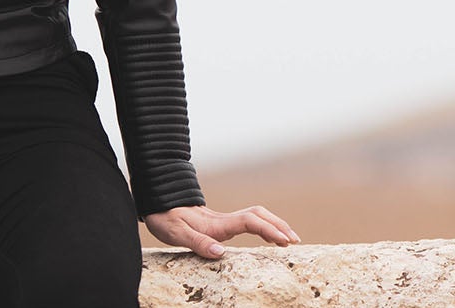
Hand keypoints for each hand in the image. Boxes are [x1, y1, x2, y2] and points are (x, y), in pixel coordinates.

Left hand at [144, 204, 299, 257]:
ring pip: (258, 216)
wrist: (158, 203)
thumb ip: (197, 242)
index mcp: (217, 224)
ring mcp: (225, 220)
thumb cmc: (165, 218)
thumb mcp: (175, 233)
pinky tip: (269, 235)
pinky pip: (251, 221)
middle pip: (260, 216)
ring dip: (275, 224)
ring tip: (289, 239)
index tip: (284, 240)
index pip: (250, 222)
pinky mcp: (222, 223)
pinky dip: (265, 226)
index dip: (269, 230)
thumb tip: (220, 252)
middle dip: (280, 226)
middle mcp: (225, 220)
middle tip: (296, 241)